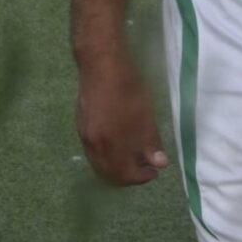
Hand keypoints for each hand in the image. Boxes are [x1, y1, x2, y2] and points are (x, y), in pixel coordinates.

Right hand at [76, 54, 168, 186]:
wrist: (102, 64)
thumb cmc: (128, 89)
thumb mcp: (146, 117)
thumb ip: (151, 144)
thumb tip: (159, 164)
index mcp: (109, 145)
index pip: (124, 174)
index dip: (141, 177)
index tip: (154, 171)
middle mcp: (92, 145)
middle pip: (108, 173)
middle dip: (127, 176)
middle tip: (144, 168)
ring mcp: (84, 136)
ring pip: (99, 163)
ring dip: (116, 167)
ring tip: (133, 157)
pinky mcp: (81, 126)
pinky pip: (93, 151)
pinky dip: (107, 156)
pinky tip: (119, 145)